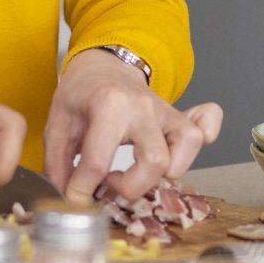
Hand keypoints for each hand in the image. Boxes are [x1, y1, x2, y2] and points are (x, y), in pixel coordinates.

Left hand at [45, 49, 223, 202]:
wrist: (103, 66)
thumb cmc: (82, 94)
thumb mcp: (58, 123)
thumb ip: (58, 162)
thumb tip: (70, 196)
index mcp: (108, 105)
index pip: (98, 161)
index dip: (83, 189)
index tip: (76, 196)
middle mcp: (143, 107)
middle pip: (155, 162)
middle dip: (131, 186)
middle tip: (110, 182)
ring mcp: (166, 111)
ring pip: (186, 149)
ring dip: (166, 172)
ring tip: (140, 172)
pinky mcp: (180, 117)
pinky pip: (206, 128)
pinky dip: (205, 140)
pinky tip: (182, 151)